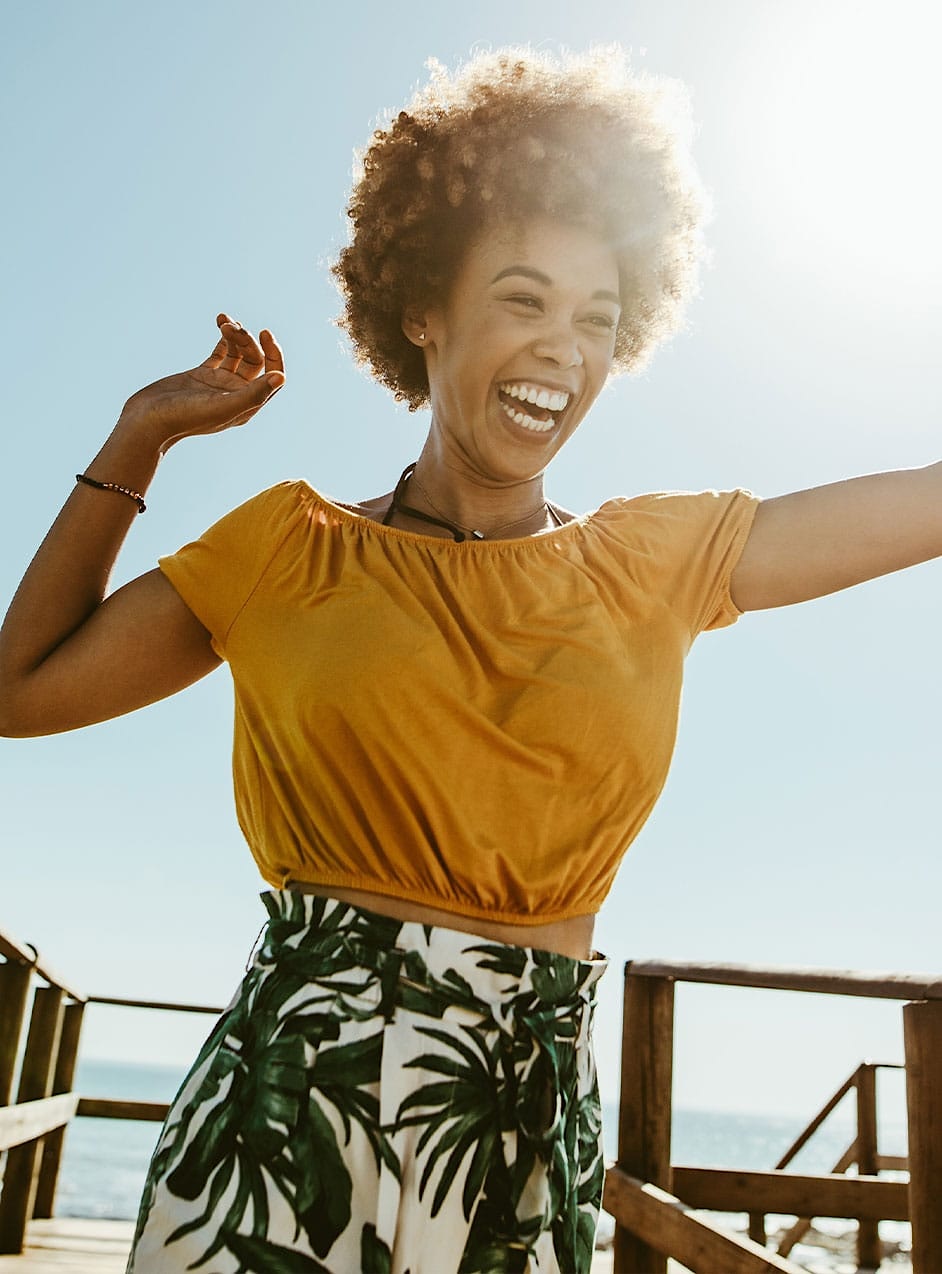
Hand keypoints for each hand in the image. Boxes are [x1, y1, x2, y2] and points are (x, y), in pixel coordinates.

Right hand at [116, 314, 284, 452]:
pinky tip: (220, 322)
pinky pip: (220, 353)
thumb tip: (281, 377)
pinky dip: (223, 338)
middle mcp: (236, 394)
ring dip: (235, 334)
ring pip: (238, 353)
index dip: (273, 353)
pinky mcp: (201, 375)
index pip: (273, 375)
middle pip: (255, 360)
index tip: (264, 332)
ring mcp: (219, 384)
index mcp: (247, 404)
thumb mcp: (223, 405)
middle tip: (231, 327)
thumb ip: (253, 393)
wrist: (147, 421)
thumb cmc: (185, 417)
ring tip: (224, 321)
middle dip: (246, 340)